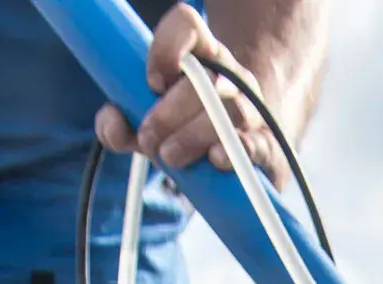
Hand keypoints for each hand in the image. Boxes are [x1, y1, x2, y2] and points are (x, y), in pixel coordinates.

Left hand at [95, 5, 288, 184]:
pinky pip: (259, 144)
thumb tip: (112, 126)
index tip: (151, 82)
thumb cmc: (186, 128)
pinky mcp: (269, 147)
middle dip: (171, 111)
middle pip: (205, 78)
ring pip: (230, 110)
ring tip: (171, 157)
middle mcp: (229, 75)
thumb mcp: (149, 118)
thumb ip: (123, 119)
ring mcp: (253, 108)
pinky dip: (237, 151)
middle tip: (149, 137)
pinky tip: (217, 159)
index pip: (187, 24)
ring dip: (195, 134)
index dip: (166, 48)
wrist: (243, 148)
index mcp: (200, 53)